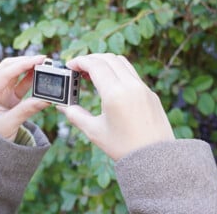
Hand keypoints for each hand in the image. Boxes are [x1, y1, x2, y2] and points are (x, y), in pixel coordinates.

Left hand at [0, 55, 50, 140]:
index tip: (40, 59)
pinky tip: (40, 75)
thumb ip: (27, 110)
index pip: (4, 73)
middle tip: (44, 60)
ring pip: (13, 73)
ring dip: (29, 68)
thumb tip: (47, 99)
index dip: (23, 64)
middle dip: (26, 62)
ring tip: (45, 66)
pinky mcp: (5, 95)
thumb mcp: (9, 124)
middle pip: (7, 68)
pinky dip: (30, 78)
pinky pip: (19, 83)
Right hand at [57, 54, 174, 160]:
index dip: (79, 61)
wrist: (154, 157)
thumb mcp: (95, 131)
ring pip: (123, 63)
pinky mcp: (150, 94)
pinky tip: (110, 84)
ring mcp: (143, 88)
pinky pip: (132, 74)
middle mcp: (131, 85)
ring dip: (106, 62)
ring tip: (93, 74)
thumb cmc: (124, 147)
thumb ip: (75, 115)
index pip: (95, 65)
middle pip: (108, 59)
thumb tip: (61, 106)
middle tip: (78, 68)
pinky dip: (118, 71)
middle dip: (91, 59)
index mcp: (115, 93)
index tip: (69, 66)